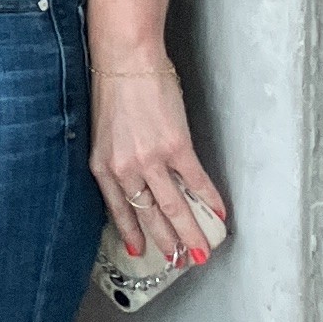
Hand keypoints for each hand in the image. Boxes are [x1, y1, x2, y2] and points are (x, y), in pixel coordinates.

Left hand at [91, 63, 228, 269]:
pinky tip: (219, 213)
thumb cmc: (114, 89)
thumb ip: (116, 160)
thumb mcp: (104, 133)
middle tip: (180, 261)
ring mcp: (151, 159)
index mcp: (103, 165)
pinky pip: (196, 182)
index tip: (140, 251)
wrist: (125, 60)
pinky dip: (210, 200)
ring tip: (202, 251)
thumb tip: (137, 185)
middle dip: (167, 243)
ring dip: (192, 233)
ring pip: (175, 208)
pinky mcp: (176, 146)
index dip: (131, 233)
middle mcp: (125, 167)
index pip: (119, 210)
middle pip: (150, 215)